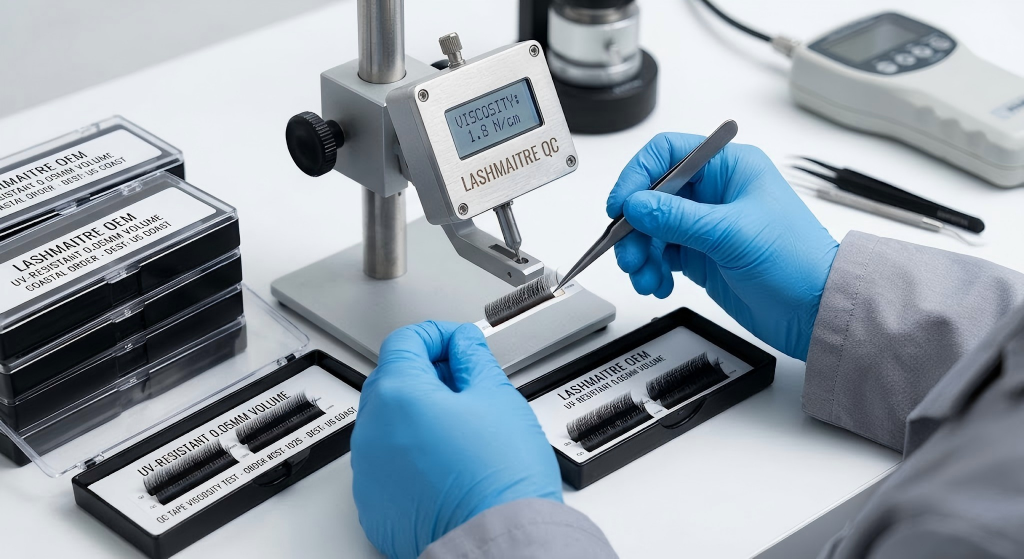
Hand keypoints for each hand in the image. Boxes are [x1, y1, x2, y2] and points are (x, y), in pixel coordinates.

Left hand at [351, 321, 562, 558]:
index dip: (437, 334)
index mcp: (398, 395)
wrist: (496, 542)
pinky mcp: (373, 504)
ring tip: (463, 429)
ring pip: (388, 424)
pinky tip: (448, 463)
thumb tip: (463, 344)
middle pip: (392, 380)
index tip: (457, 342)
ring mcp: (368, 471)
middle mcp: (371, 430)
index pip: (405, 341)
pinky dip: (411, 456)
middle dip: (427, 374)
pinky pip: (387, 465)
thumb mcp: (497, 397)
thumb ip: (473, 359)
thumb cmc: (499, 479)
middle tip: (466, 384)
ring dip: (418, 415)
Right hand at [607, 133, 838, 359]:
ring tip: (645, 277)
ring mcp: (706, 224)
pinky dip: (653, 270)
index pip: (667, 154)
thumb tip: (634, 204)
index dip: (637, 177)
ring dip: (641, 253)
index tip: (620, 207)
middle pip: (652, 196)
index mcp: (729, 167)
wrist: (816, 310)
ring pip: (652, 229)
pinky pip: (661, 255)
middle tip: (629, 255)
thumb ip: (676, 218)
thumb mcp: (731, 233)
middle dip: (635, 228)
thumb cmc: (797, 261)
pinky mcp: (702, 255)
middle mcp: (715, 191)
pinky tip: (658, 283)